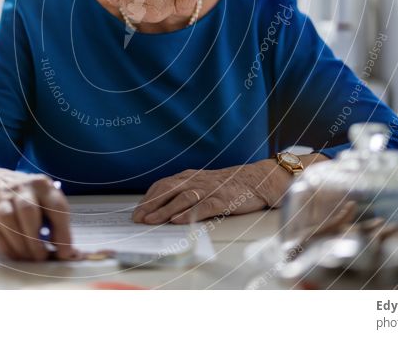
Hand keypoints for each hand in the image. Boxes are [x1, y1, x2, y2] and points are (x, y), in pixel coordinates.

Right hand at [0, 165, 76, 261]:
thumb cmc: (26, 197)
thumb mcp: (44, 201)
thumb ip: (56, 224)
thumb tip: (70, 253)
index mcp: (42, 185)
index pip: (56, 207)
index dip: (62, 232)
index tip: (65, 252)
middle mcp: (21, 187)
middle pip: (28, 210)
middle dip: (35, 239)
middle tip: (41, 257)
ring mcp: (1, 197)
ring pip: (8, 219)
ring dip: (20, 244)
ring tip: (29, 258)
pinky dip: (5, 245)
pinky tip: (15, 254)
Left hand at [132, 155, 327, 224]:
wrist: (260, 179)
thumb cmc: (231, 184)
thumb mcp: (205, 182)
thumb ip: (187, 189)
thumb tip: (163, 204)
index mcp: (191, 176)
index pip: (164, 184)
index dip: (149, 198)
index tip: (137, 210)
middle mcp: (198, 180)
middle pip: (169, 190)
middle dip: (151, 205)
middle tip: (137, 218)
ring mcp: (211, 189)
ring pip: (183, 198)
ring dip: (165, 210)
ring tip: (151, 221)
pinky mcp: (224, 199)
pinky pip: (204, 206)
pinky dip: (189, 213)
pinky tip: (178, 220)